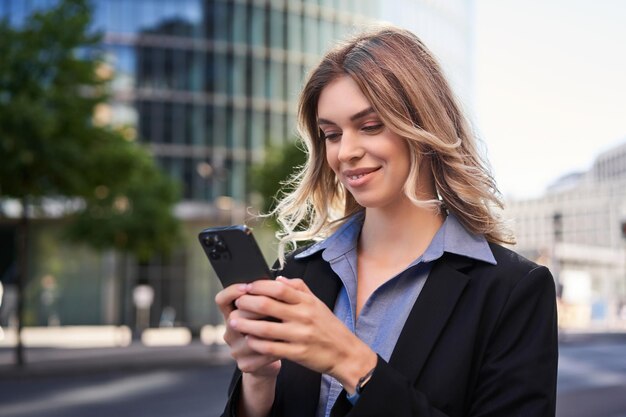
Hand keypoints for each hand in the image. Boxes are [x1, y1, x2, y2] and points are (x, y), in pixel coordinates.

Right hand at [215, 284, 280, 377]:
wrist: (271, 358)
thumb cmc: (272, 327)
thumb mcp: (269, 311)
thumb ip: (270, 296)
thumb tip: (279, 280)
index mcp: (234, 314)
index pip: (222, 300)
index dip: (231, 292)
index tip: (247, 286)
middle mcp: (231, 331)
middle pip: (234, 317)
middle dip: (255, 311)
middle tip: (274, 306)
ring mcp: (236, 350)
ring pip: (249, 338)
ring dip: (268, 331)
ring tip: (284, 325)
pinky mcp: (245, 365)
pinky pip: (260, 355)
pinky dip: (276, 349)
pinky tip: (287, 344)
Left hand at [230, 277, 376, 392]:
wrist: (346, 353)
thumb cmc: (329, 327)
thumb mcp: (317, 303)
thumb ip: (299, 288)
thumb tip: (278, 279)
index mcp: (307, 302)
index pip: (279, 288)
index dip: (259, 286)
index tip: (247, 287)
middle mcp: (303, 317)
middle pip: (268, 306)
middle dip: (247, 303)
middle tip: (237, 302)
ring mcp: (300, 336)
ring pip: (266, 329)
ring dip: (246, 325)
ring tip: (234, 322)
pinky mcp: (298, 354)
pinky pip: (271, 348)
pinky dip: (257, 344)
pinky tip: (249, 340)